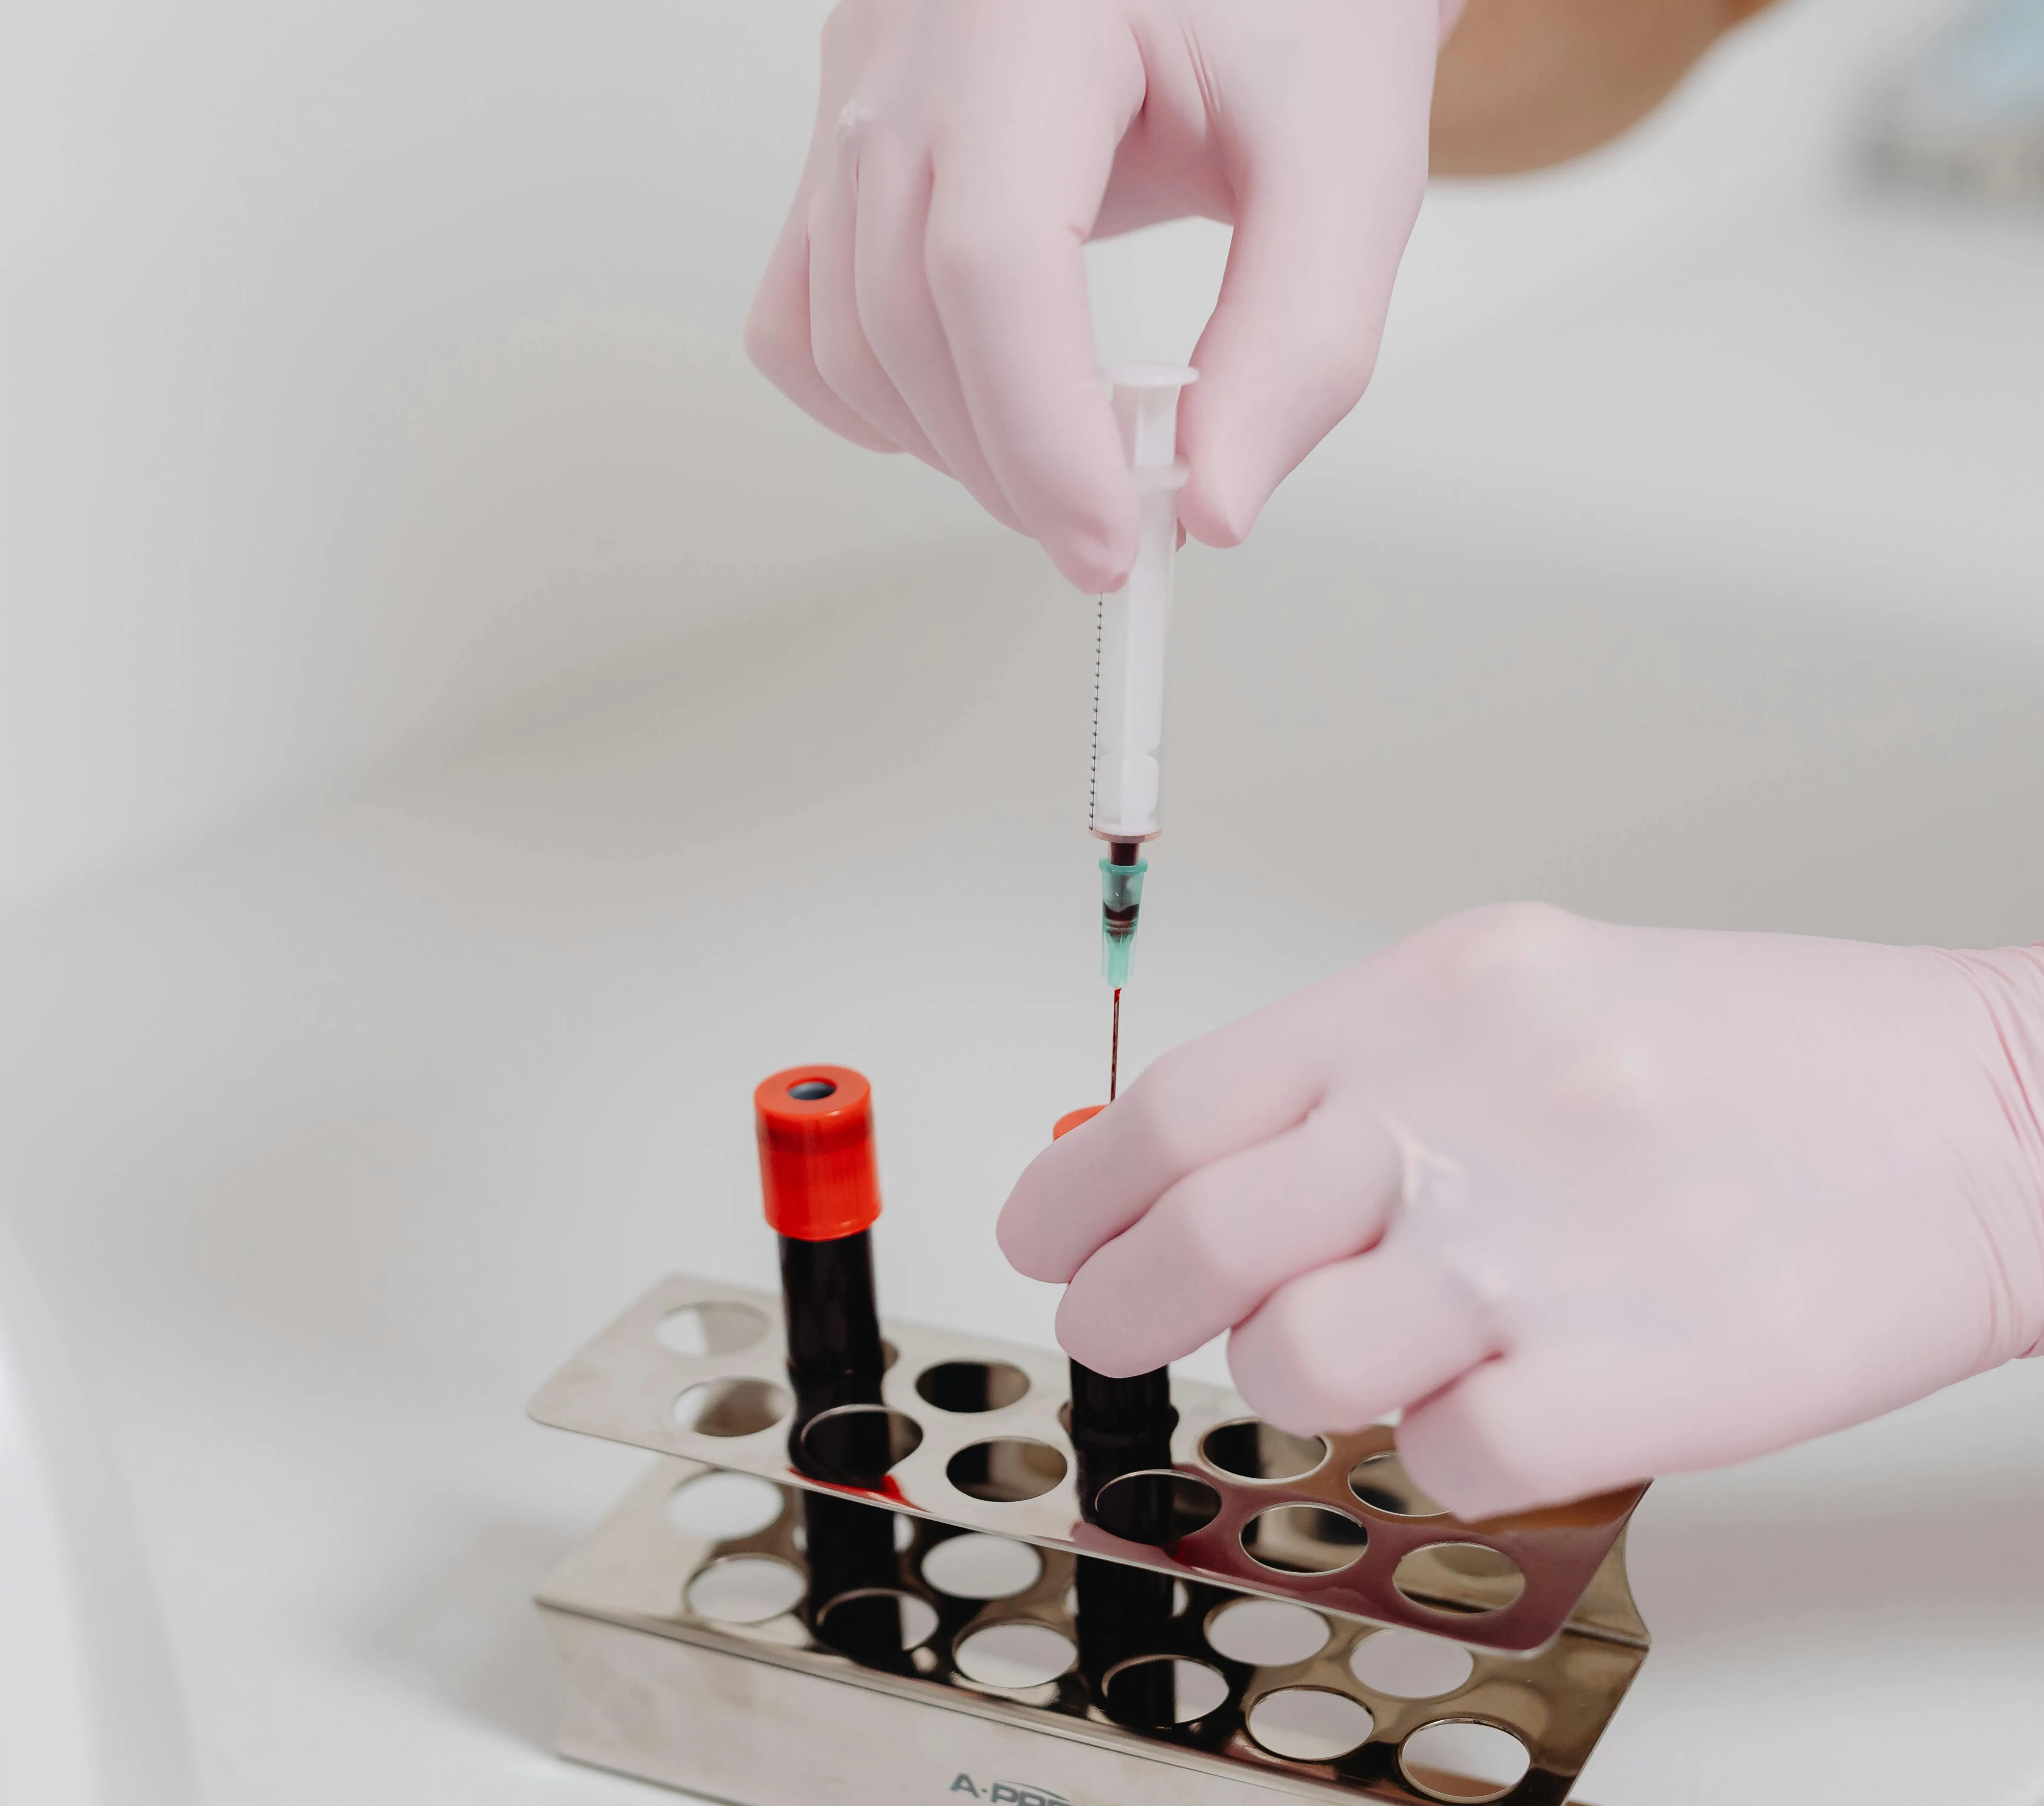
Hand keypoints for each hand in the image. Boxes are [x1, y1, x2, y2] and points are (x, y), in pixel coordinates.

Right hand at [744, 0, 1452, 587]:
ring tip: (1055, 474)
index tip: (1110, 538)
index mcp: (1030, 17)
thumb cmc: (1298, 0)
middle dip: (1005, 461)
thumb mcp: (1348, 150)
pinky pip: (797, 303)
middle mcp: (912, 43)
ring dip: (943, 441)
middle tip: (1107, 532)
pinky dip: (866, 390)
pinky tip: (960, 414)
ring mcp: (859, 88)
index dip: (1041, 430)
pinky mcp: (843, 132)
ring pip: (841, 326)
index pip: (991, 262)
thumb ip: (1300, 336)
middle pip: (906, 310)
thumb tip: (1216, 504)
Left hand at [998, 903, 2043, 1517]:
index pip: (1176, 1107)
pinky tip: (1488, 1398)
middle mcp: (1470, 1110)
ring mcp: (1545, 1249)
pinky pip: (1439, 1455)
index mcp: (1434, 1000)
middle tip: (1117, 1327)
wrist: (1977, 1113)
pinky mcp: (1631, 1378)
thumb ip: (1349, 1073)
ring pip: (1294, 1357)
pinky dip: (1435, 1447)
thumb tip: (1185, 1162)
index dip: (1073, 1193)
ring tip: (1352, 1351)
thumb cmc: (1750, 1060)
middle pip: (1197, 1239)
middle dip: (1122, 1304)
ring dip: (1287, 1375)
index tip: (1044, 1239)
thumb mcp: (1521, 997)